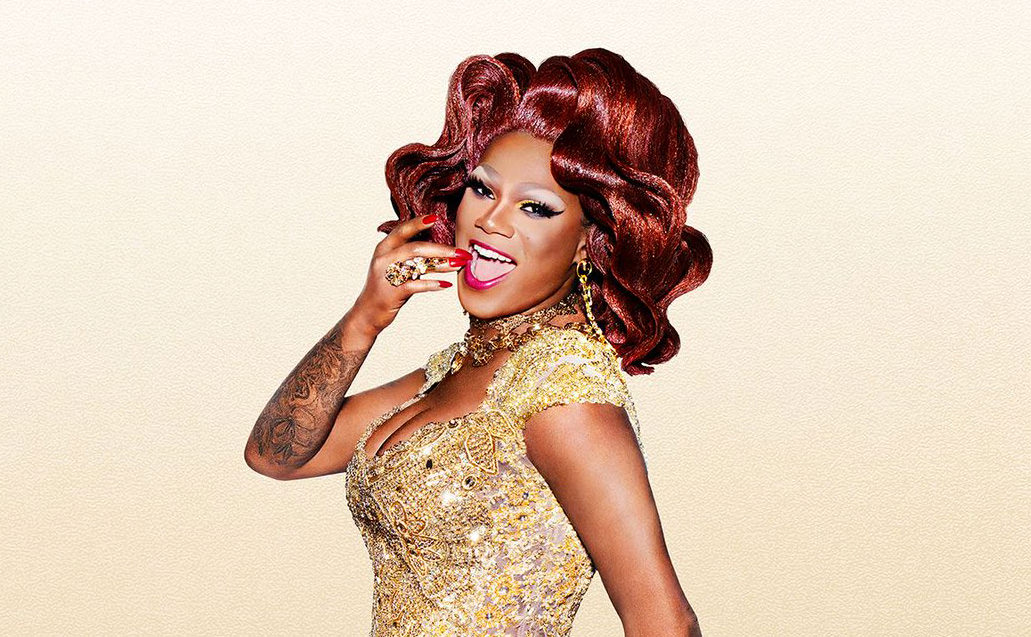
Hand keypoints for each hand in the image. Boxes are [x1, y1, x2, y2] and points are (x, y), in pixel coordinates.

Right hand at [351, 214, 469, 334]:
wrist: (367, 312)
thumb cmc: (385, 287)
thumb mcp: (392, 265)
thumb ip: (408, 254)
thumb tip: (438, 247)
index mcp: (384, 248)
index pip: (403, 230)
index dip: (418, 223)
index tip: (436, 218)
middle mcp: (384, 258)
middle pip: (416, 247)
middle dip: (442, 249)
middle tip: (461, 252)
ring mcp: (388, 275)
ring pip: (419, 265)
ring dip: (442, 264)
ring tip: (459, 265)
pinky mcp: (393, 292)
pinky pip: (417, 285)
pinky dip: (433, 284)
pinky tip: (446, 284)